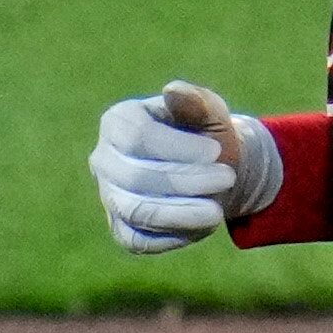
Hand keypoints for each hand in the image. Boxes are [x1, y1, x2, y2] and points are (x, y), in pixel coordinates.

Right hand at [91, 79, 275, 253]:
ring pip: (136, 211)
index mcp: (118, 121)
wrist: (212, 171)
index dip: (177, 147)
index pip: (137, 137)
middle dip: (185, 181)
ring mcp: (109, 196)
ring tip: (217, 212)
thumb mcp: (209, 111)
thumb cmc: (206, 134)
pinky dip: (171, 236)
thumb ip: (194, 101)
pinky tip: (202, 228)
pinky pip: (138, 240)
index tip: (216, 151)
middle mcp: (104, 159)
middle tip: (228, 178)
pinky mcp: (121, 228)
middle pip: (135, 176)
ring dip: (180, 213)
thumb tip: (173, 92)